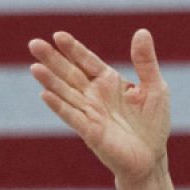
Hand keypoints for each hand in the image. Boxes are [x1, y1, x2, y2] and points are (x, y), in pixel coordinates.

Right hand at [29, 29, 170, 185]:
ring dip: (50, 81)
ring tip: (35, 67)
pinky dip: (59, 106)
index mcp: (109, 82)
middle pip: (70, 73)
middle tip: (34, 44)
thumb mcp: (155, 87)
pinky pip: (72, 116)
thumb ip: (145, 62)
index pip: (86, 61)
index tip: (58, 35)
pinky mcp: (91, 132)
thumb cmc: (152, 123)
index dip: (73, 49)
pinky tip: (45, 95)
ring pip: (66, 93)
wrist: (151, 158)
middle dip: (52, 59)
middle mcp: (95, 95)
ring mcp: (90, 113)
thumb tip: (141, 31)